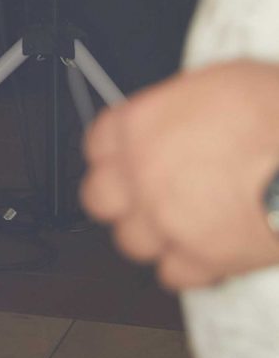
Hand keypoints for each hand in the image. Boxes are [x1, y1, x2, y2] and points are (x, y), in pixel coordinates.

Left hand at [80, 59, 278, 288]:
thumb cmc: (276, 115)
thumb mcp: (218, 82)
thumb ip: (180, 107)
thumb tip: (177, 117)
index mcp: (140, 126)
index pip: (97, 144)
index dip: (114, 152)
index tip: (125, 157)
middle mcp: (142, 175)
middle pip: (99, 198)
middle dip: (119, 197)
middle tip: (143, 194)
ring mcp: (167, 220)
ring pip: (131, 240)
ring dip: (152, 233)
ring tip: (178, 223)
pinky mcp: (201, 258)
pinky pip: (172, 275)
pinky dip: (187, 266)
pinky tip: (204, 250)